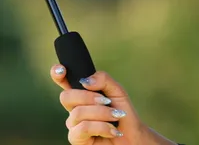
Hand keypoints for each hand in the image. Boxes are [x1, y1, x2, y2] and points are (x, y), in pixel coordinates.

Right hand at [50, 64, 165, 144]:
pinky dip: (102, 127)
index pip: (65, 82)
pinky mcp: (76, 139)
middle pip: (66, 96)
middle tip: (107, 101)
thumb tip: (85, 81)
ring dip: (102, 113)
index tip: (60, 69)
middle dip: (88, 97)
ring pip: (78, 113)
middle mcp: (74, 109)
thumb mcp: (117, 92)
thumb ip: (103, 80)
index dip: (58, 74)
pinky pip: (83, 128)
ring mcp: (74, 125)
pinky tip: (112, 131)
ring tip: (116, 117)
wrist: (131, 136)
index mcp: (83, 94)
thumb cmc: (123, 113)